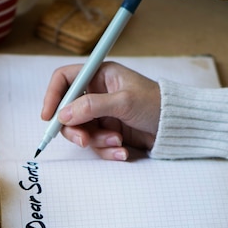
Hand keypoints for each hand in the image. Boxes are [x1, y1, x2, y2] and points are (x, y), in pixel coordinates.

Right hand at [41, 62, 160, 160]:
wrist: (178, 127)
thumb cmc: (156, 105)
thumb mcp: (124, 102)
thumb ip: (92, 106)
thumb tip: (63, 115)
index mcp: (100, 75)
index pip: (65, 79)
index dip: (53, 95)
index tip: (49, 117)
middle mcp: (98, 93)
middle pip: (68, 111)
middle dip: (75, 129)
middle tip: (84, 141)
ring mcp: (103, 114)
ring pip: (82, 131)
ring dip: (97, 141)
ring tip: (117, 143)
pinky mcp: (110, 132)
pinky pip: (96, 144)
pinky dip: (108, 150)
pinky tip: (123, 152)